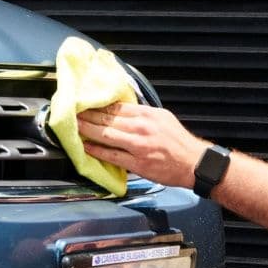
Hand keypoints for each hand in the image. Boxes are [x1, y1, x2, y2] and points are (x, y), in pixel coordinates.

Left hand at [75, 103, 209, 188]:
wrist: (194, 163)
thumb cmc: (179, 142)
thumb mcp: (163, 118)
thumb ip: (143, 114)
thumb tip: (122, 110)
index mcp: (147, 114)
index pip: (116, 106)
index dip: (98, 105)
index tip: (85, 103)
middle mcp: (142, 127)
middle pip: (108, 118)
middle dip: (88, 115)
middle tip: (72, 112)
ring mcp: (138, 145)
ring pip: (106, 135)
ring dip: (87, 130)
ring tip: (75, 127)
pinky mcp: (137, 163)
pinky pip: (112, 156)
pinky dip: (97, 151)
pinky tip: (87, 147)